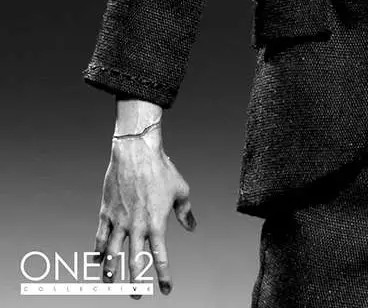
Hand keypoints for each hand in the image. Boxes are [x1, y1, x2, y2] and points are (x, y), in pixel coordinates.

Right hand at [93, 127, 195, 297]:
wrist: (136, 153)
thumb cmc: (162, 169)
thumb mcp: (181, 190)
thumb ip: (185, 213)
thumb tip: (192, 227)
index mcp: (157, 223)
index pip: (160, 257)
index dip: (163, 276)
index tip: (165, 289)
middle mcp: (137, 226)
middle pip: (134, 263)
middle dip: (136, 283)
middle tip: (137, 295)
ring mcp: (119, 221)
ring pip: (111, 255)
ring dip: (111, 271)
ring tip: (111, 283)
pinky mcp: (106, 213)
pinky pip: (99, 238)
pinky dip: (97, 252)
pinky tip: (97, 261)